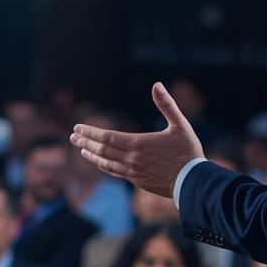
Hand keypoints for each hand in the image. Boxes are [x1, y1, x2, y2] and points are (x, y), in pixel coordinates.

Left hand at [71, 82, 203, 198]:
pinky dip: (103, 166)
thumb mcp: (180, 124)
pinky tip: (98, 163)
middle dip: (85, 141)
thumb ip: (167, 104)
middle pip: (102, 150)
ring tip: (81, 148)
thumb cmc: (188, 152)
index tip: (77, 127)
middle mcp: (132, 159)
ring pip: (105, 163)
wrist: (193, 182)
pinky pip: (115, 173)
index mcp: (139, 143)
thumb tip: (157, 84)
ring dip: (91, 155)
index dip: (90, 131)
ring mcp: (133, 172)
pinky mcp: (137, 181)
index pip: (107, 137)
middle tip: (72, 136)